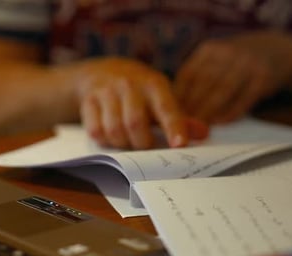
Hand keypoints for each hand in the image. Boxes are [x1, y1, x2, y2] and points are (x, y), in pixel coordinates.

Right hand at [77, 57, 208, 148]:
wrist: (102, 71)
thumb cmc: (140, 92)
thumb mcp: (162, 98)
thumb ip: (181, 119)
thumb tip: (203, 134)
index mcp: (154, 84)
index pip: (166, 108)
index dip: (174, 128)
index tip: (179, 145)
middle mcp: (129, 85)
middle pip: (135, 124)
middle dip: (142, 143)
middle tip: (147, 147)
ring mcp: (106, 92)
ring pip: (114, 130)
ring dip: (124, 144)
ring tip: (129, 142)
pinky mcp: (88, 101)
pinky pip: (96, 131)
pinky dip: (106, 141)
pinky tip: (112, 136)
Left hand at [175, 32, 291, 122]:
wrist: (279, 49)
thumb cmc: (239, 61)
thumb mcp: (217, 58)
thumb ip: (200, 76)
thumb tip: (178, 106)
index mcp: (210, 49)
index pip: (188, 74)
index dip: (179, 96)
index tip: (172, 115)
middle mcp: (228, 53)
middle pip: (204, 83)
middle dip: (192, 107)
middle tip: (183, 126)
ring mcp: (247, 64)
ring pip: (222, 92)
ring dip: (209, 113)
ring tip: (200, 128)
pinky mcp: (263, 78)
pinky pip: (242, 99)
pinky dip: (230, 113)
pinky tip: (221, 123)